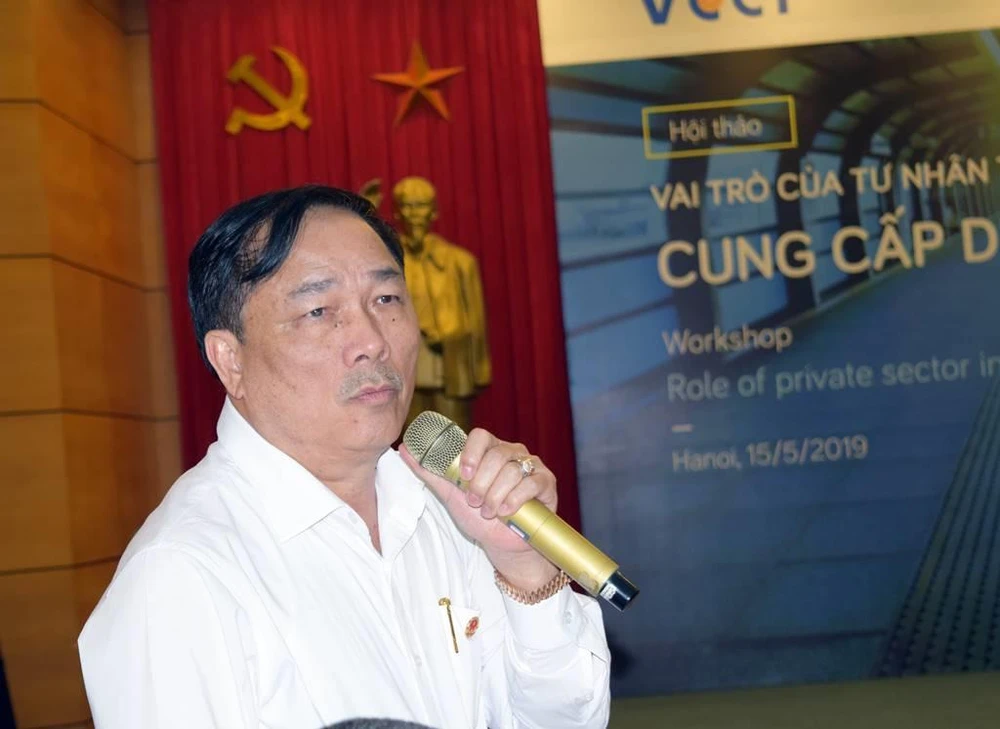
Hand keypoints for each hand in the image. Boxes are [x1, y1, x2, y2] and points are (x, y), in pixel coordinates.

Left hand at [400, 428, 559, 590]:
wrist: (502, 544)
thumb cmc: (478, 516)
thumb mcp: (451, 494)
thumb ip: (429, 471)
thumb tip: (404, 448)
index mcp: (489, 450)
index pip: (481, 436)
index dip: (471, 453)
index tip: (463, 475)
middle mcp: (511, 453)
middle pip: (496, 455)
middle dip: (481, 483)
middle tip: (474, 502)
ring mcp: (531, 465)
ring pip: (512, 471)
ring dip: (496, 495)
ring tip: (489, 512)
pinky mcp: (546, 482)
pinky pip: (532, 483)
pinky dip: (516, 499)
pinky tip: (506, 512)